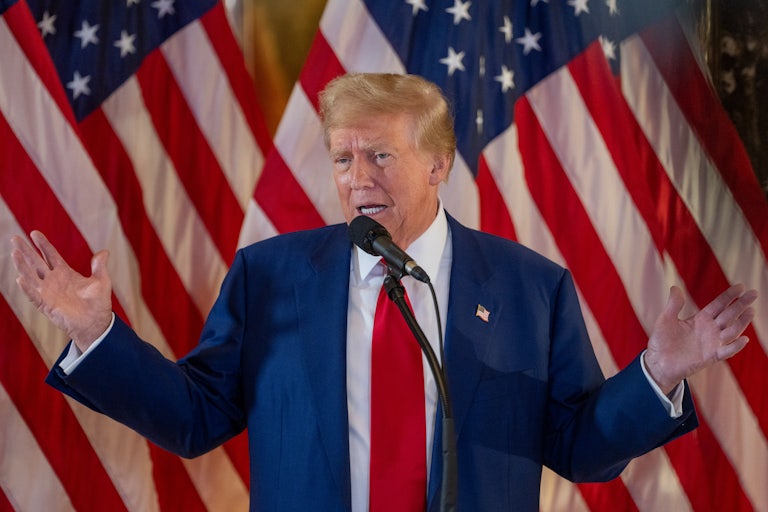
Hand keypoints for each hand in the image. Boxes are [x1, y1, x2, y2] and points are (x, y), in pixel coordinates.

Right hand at [11, 231, 112, 351]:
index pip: (51, 255)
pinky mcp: (46, 305)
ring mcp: (48, 292)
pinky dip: (27, 288)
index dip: (43, 245)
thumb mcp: (101, 281)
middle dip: (26, 251)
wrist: (96, 323)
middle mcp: (53, 281)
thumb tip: (104, 252)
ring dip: (22, 265)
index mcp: (65, 273)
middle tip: (15, 238)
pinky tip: (20, 278)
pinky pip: (34, 295)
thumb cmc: (98, 303)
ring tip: (14, 253)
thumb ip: (99, 266)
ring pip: (31, 276)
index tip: (34, 233)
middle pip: (36, 262)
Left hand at [644, 284, 757, 394]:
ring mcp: (711, 343)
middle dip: (741, 304)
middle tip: (753, 293)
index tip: (740, 286)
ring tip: (750, 311)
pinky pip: (726, 351)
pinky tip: (743, 339)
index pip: (718, 305)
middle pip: (729, 315)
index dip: (729, 296)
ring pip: (731, 331)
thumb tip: (675, 287)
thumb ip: (674, 304)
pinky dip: (735, 346)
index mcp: (700, 319)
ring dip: (742, 322)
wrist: (658, 362)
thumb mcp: (666, 319)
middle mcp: (709, 330)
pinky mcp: (710, 357)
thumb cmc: (662, 341)